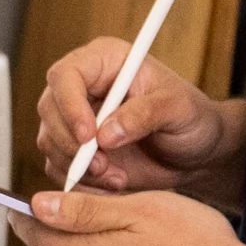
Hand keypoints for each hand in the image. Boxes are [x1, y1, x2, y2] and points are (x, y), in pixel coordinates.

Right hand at [35, 34, 245, 202]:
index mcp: (104, 62)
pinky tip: (114, 183)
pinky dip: (82, 183)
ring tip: (119, 177)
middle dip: (71, 144)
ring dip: (80, 167)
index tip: (89, 136)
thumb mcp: (179, 109)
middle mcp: (83, 88)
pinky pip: (59, 168)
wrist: (196, 153)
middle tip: (103, 165)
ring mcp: (74, 119)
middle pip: (49, 110)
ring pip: (50, 142)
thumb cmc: (192, 119)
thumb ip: (145, 114)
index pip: (66, 75)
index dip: (69, 105)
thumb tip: (106, 133)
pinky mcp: (73, 150)